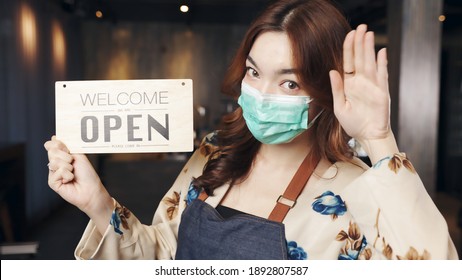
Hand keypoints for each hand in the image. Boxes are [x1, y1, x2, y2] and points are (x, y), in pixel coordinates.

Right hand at [45, 136, 112, 231]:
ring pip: (54, 161)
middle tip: (73, 164)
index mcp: (61, 156)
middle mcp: (55, 164)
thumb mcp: (78, 156)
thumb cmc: (87, 174)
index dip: (58, 145)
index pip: (51, 145)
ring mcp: (53, 173)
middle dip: (66, 156)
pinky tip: (69, 180)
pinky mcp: (52, 182)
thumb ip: (65, 147)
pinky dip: (67, 175)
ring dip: (68, 166)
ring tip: (73, 173)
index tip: (68, 150)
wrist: (91, 189)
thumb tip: (53, 137)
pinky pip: (57, 172)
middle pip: (52, 152)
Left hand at [329, 24, 389, 141]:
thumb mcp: (340, 106)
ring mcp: (372, 85)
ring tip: (368, 33)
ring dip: (369, 48)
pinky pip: (382, 74)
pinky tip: (381, 52)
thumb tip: (332, 71)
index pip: (348, 62)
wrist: (368, 136)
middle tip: (360, 27)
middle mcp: (361, 82)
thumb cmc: (353, 124)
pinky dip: (382, 63)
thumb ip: (337, 89)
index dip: (348, 48)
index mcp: (349, 85)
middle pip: (360, 58)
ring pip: (370, 62)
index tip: (348, 35)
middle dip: (359, 42)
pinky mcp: (382, 91)